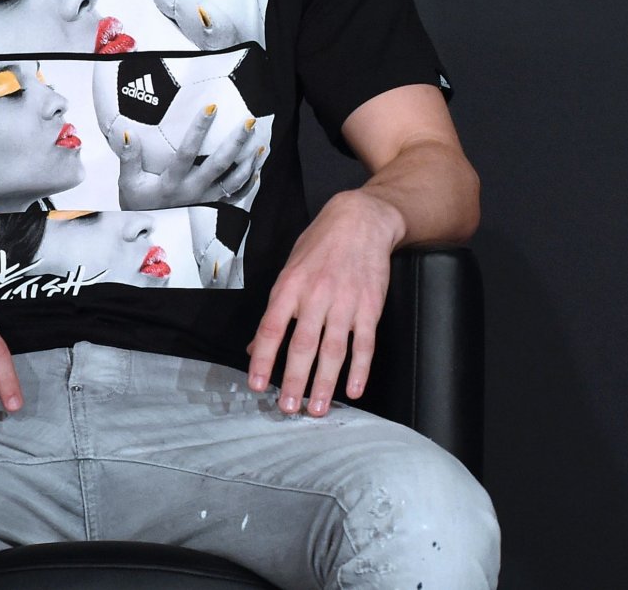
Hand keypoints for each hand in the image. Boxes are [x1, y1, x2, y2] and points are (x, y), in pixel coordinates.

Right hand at [94, 65, 268, 208]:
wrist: (148, 233)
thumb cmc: (138, 203)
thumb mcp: (128, 183)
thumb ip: (129, 158)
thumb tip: (127, 132)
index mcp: (171, 183)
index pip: (187, 152)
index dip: (199, 130)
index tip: (211, 107)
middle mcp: (192, 191)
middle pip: (220, 165)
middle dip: (236, 142)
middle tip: (249, 121)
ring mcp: (206, 201)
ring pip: (234, 182)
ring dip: (249, 163)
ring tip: (261, 144)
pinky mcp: (213, 208)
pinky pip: (236, 197)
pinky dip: (249, 183)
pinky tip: (257, 168)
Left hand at [247, 188, 402, 415]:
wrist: (363, 219)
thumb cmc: (322, 243)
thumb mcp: (290, 268)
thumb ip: (275, 309)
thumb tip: (256, 346)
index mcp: (291, 286)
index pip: (272, 328)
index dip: (263, 359)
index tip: (258, 385)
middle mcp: (317, 295)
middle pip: (303, 345)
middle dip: (295, 380)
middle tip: (288, 408)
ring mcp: (346, 302)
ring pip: (334, 349)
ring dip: (325, 382)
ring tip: (317, 408)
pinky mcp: (370, 306)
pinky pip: (365, 342)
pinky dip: (360, 368)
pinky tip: (355, 389)